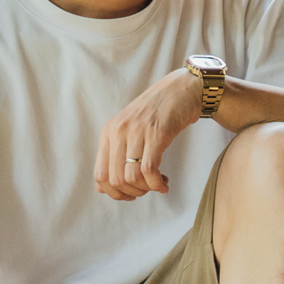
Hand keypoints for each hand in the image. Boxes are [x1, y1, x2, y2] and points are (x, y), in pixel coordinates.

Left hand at [96, 70, 201, 200]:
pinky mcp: (157, 133)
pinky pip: (149, 169)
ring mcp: (137, 131)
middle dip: (133, 193)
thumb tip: (101, 188)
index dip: (114, 193)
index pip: (99, 175)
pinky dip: (156, 183)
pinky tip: (165, 183)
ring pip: (131, 177)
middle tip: (148, 190)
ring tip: (158, 185)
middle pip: (115, 179)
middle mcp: (118, 131)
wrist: (183, 89)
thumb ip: (116, 154)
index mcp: (108, 132)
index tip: (132, 194)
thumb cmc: (160, 112)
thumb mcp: (131, 130)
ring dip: (146, 189)